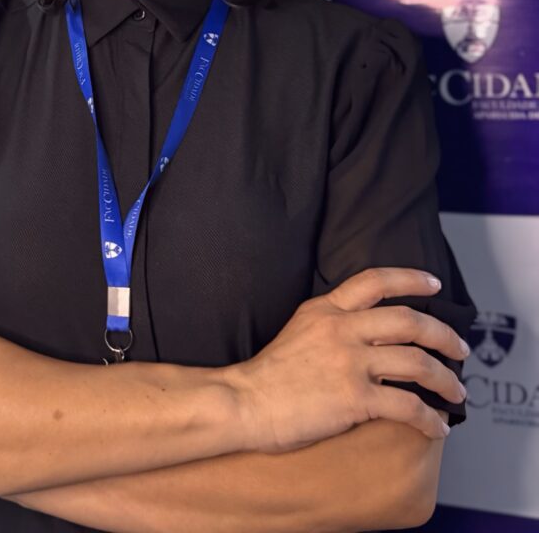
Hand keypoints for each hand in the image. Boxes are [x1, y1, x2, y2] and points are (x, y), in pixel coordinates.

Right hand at [224, 267, 469, 452]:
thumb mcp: (298, 329)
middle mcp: (341, 330)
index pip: (374, 281)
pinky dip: (429, 418)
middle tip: (460, 347)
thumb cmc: (268, 375)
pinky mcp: (353, 398)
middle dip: (443, 334)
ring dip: (445, 378)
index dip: (410, 278)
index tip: (434, 283)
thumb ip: (330, 323)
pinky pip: (406, 405)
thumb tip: (364, 331)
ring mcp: (349, 363)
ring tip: (456, 390)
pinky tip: (436, 426)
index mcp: (326, 310)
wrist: (244, 402)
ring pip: (416, 363)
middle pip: (408, 320)